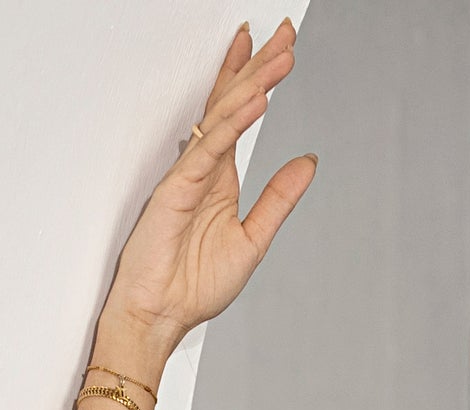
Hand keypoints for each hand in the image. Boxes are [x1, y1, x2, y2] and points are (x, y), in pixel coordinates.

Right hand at [98, 21, 315, 370]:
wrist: (161, 316)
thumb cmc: (193, 286)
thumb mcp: (253, 240)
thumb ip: (278, 199)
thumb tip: (308, 163)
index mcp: (221, 179)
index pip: (241, 115)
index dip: (260, 80)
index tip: (281, 50)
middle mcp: (205, 169)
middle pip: (233, 104)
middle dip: (259, 67)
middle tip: (284, 33)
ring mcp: (189, 175)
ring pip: (224, 119)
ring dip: (252, 86)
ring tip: (278, 57)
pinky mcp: (176, 190)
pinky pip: (207, 151)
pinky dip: (231, 126)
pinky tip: (252, 103)